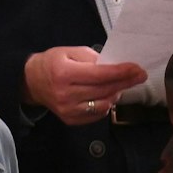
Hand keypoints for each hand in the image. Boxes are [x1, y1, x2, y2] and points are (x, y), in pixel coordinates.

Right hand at [23, 46, 147, 124]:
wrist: (32, 82)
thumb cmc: (53, 63)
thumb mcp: (70, 52)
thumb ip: (92, 58)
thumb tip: (115, 66)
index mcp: (64, 74)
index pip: (99, 75)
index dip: (121, 72)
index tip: (138, 69)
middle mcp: (65, 95)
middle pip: (104, 90)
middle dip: (125, 82)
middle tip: (140, 75)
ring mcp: (67, 110)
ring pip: (103, 105)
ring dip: (116, 94)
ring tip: (121, 84)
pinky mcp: (70, 120)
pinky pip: (97, 115)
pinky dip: (106, 104)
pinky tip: (108, 95)